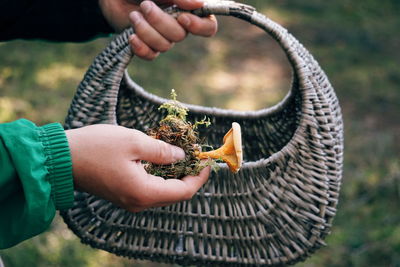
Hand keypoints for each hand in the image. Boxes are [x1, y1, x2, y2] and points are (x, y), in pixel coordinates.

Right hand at [65, 124, 209, 211]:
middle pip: (174, 194)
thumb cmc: (96, 147)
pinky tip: (162, 160)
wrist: (62, 159)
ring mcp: (129, 201)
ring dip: (175, 175)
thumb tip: (180, 155)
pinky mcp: (122, 195)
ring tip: (181, 154)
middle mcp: (138, 202)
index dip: (198, 178)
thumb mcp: (134, 142)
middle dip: (189, 176)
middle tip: (195, 155)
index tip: (206, 161)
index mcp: (143, 192)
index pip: (183, 192)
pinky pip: (149, 189)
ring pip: (162, 192)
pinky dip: (161, 176)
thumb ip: (162, 151)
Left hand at [99, 0, 217, 59]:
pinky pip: (151, 55)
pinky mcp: (148, 46)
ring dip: (146, 30)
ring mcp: (163, 37)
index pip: (208, 26)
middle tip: (145, 4)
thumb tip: (200, 3)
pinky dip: (140, 47)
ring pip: (164, 46)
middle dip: (160, 21)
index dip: (199, 26)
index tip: (183, 17)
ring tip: (134, 15)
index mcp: (187, 9)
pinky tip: (132, 36)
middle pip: (180, 36)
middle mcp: (179, 25)